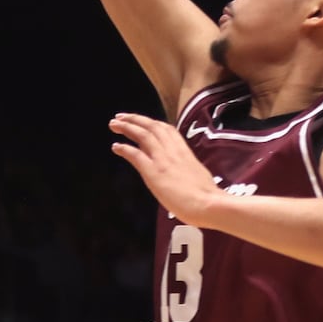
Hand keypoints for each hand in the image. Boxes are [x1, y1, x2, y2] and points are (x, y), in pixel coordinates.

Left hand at [108, 113, 223, 226]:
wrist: (209, 205)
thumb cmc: (209, 198)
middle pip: (153, 127)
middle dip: (136, 119)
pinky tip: (116, 147)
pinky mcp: (153, 171)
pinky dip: (124, 148)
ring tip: (114, 124)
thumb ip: (188, 170)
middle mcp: (173, 151)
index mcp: (185, 152)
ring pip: (142, 135)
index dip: (153, 123)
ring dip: (127, 127)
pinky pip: (135, 155)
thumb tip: (183, 173)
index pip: (168, 130)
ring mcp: (163, 160)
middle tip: (121, 116)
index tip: (143, 121)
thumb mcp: (199, 175)